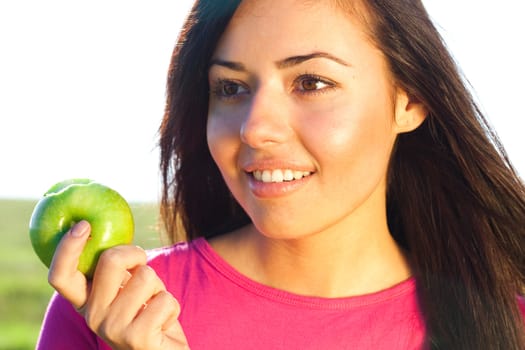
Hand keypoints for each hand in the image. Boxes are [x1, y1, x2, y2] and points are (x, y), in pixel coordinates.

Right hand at [48, 220, 189, 348]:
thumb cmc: (147, 314)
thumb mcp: (127, 290)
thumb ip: (116, 271)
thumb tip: (110, 233)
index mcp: (86, 303)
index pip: (60, 276)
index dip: (66, 248)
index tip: (83, 225)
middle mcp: (92, 317)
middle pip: (109, 260)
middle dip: (135, 254)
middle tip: (142, 265)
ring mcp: (112, 330)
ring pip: (145, 276)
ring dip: (159, 287)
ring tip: (154, 306)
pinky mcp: (136, 339)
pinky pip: (164, 299)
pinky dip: (172, 306)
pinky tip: (164, 323)